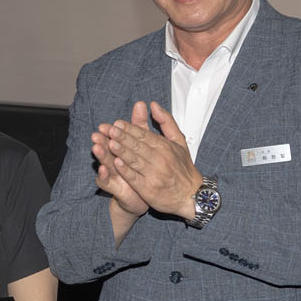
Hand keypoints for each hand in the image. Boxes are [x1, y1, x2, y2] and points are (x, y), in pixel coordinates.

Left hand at [100, 101, 202, 218]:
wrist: (191, 195)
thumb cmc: (183, 168)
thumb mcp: (179, 141)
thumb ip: (166, 122)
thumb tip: (153, 105)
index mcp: (165, 146)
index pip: (144, 135)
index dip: (129, 129)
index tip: (117, 123)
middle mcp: (160, 159)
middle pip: (138, 146)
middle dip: (122, 137)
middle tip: (109, 130)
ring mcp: (154, 174)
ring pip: (135, 160)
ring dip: (122, 151)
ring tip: (109, 143)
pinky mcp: (149, 189)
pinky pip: (135, 178)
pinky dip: (126, 171)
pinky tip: (116, 163)